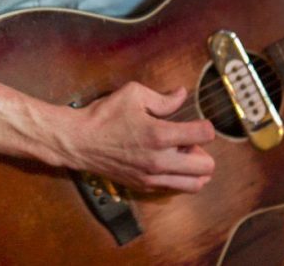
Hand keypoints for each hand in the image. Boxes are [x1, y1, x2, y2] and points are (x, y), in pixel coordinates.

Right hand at [56, 83, 215, 192]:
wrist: (77, 141)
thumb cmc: (105, 115)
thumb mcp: (135, 94)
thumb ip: (164, 98)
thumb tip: (182, 94)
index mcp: (160, 135)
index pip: (204, 134)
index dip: (206, 125)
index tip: (198, 121)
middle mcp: (159, 161)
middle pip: (205, 166)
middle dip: (205, 151)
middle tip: (190, 140)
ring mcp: (150, 177)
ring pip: (193, 184)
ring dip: (195, 168)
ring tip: (183, 153)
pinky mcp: (141, 186)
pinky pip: (173, 188)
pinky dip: (180, 177)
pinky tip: (170, 161)